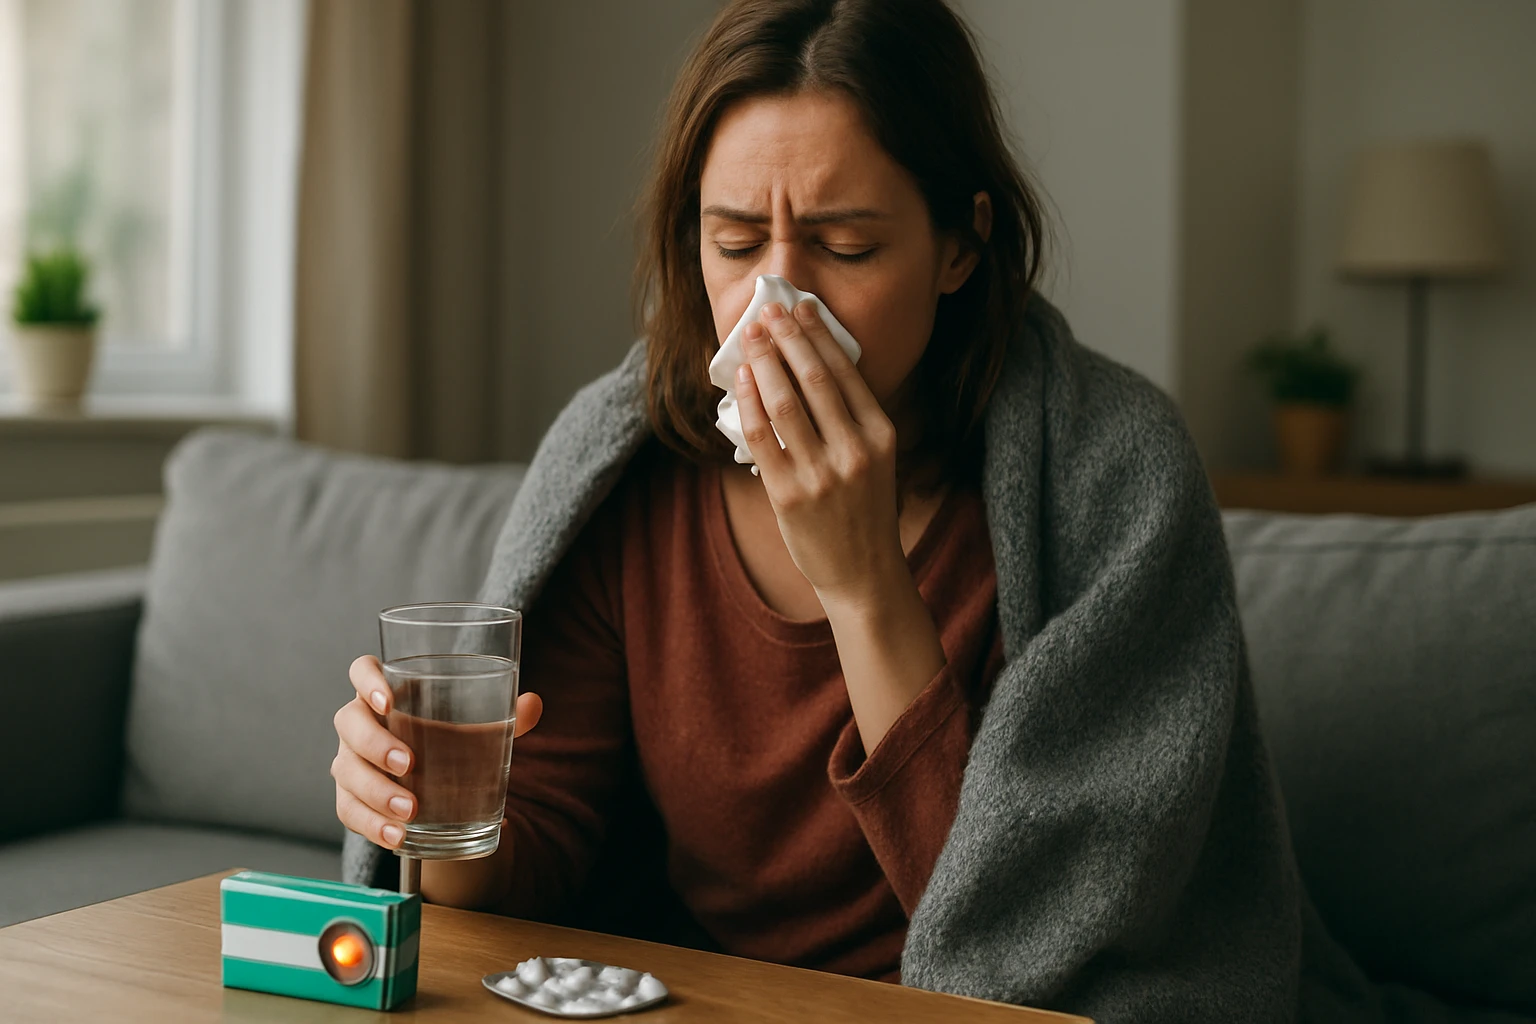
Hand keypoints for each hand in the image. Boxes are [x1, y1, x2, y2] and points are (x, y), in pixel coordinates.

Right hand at [332, 655, 543, 849]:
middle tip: (409, 765)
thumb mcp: (478, 728)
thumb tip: (532, 705)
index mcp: (387, 692)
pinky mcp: (350, 797)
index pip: (361, 670)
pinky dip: (372, 825)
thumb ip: (505, 716)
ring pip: (347, 770)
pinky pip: (349, 811)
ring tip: (410, 810)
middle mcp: (360, 722)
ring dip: (376, 792)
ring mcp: (350, 760)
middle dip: (375, 744)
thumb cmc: (451, 742)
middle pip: (349, 721)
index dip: (366, 681)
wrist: (438, 786)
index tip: (388, 701)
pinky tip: (397, 835)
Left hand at [734, 300, 902, 606]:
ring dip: (765, 363)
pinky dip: (750, 403)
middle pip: (815, 379)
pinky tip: (743, 381)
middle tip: (768, 311)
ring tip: (751, 337)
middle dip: (788, 338)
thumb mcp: (874, 459)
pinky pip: (763, 438)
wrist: (863, 573)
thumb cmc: (864, 511)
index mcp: (881, 435)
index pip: (846, 372)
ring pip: (785, 402)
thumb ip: (850, 418)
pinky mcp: (790, 495)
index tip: (800, 308)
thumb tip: (807, 366)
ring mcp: (822, 473)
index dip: (819, 335)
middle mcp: (855, 450)